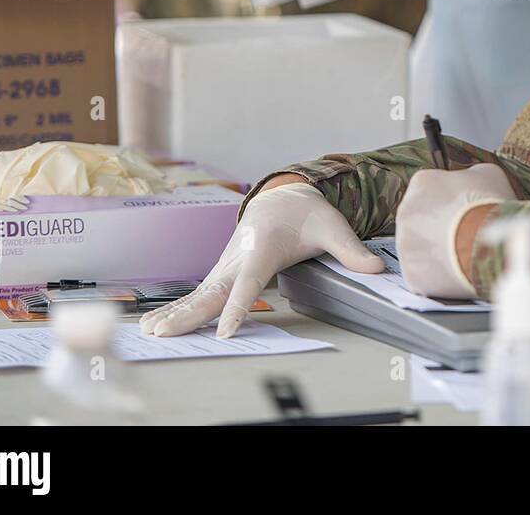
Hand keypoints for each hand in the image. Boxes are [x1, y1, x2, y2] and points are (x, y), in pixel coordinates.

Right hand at [139, 181, 382, 338]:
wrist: (282, 196)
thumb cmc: (308, 214)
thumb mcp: (333, 227)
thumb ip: (352, 251)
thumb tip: (377, 268)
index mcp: (263, 249)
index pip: (249, 284)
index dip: (239, 307)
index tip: (227, 330)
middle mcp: (239, 258)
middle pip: (213, 291)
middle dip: (191, 313)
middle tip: (166, 332)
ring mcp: (226, 264)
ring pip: (200, 292)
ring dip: (177, 312)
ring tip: (152, 332)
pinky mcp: (222, 270)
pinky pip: (199, 292)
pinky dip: (178, 307)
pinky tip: (158, 324)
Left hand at [395, 163, 516, 297]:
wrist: (492, 245)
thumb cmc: (491, 206)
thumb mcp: (489, 174)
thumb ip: (471, 175)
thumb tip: (473, 181)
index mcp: (422, 183)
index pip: (431, 190)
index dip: (451, 202)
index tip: (466, 210)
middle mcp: (405, 211)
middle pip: (422, 220)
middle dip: (441, 227)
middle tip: (466, 234)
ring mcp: (405, 245)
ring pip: (421, 249)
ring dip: (438, 252)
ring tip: (465, 255)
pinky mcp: (412, 275)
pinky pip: (425, 276)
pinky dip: (440, 277)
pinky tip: (459, 272)